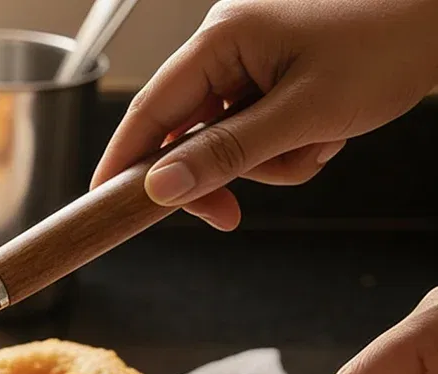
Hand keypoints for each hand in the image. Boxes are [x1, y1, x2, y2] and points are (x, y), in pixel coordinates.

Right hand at [93, 0, 437, 230]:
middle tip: (228, 217)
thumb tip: (161, 187)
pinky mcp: (277, 78)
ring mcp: (253, 61)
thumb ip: (226, 154)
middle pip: (185, 134)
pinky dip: (288, 148)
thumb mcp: (304, 113)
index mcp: (222, 38)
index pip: (149, 110)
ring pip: (227, 142)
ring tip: (319, 144)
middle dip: (219, 174)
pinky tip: (326, 136)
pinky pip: (258, 133)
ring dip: (268, 162)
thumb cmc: (390, 44)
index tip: (102, 203)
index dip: (122, 161)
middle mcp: (228, 46)